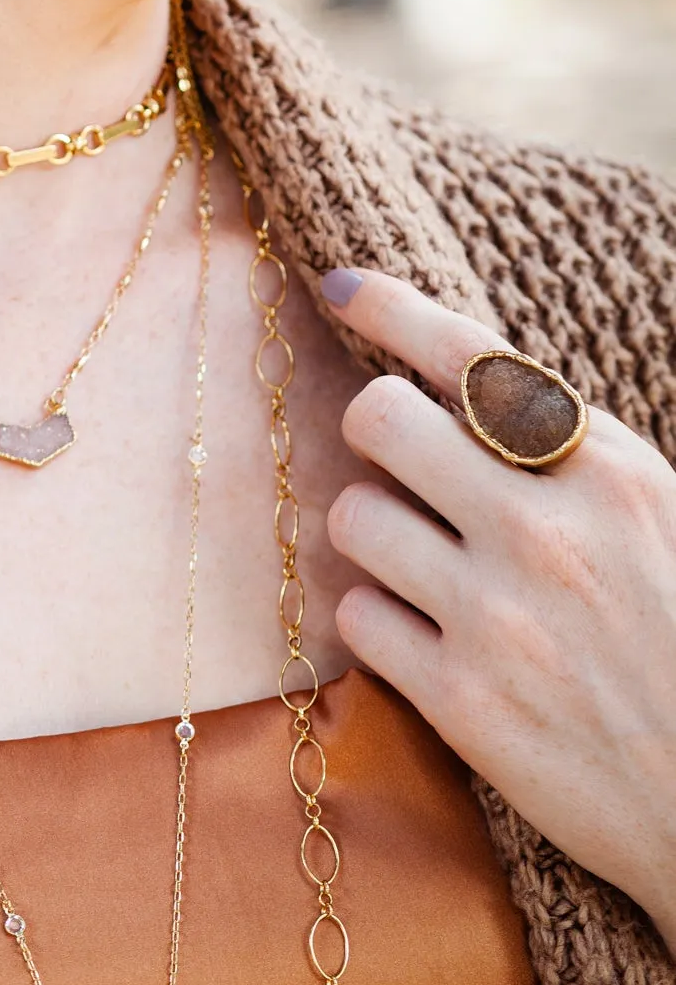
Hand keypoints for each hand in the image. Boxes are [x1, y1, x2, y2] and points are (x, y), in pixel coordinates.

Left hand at [321, 269, 675, 948]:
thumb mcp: (654, 515)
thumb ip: (565, 452)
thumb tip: (461, 385)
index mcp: (610, 470)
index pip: (474, 357)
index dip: (391, 307)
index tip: (340, 283)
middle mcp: (548, 529)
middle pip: (379, 418)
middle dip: (378, 435)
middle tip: (403, 468)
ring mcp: (499, 616)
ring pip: (353, 515)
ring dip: (372, 532)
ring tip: (421, 563)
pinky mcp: (461, 700)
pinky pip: (354, 614)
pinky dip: (375, 618)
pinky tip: (421, 633)